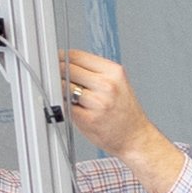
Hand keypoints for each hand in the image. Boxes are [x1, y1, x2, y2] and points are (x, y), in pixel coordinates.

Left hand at [54, 46, 159, 165]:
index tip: (56, 60)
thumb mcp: (117, 83)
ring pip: (64, 87)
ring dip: (61, 90)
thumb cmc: (124, 111)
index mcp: (114, 72)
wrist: (135, 137)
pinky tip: (74, 107)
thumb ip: (94, 71)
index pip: (77, 56)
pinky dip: (65, 105)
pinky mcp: (88, 119)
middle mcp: (107, 85)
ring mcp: (97, 102)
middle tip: (57, 77)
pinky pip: (66, 105)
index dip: (62, 57)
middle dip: (59, 73)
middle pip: (68, 69)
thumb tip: (65, 62)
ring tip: (69, 94)